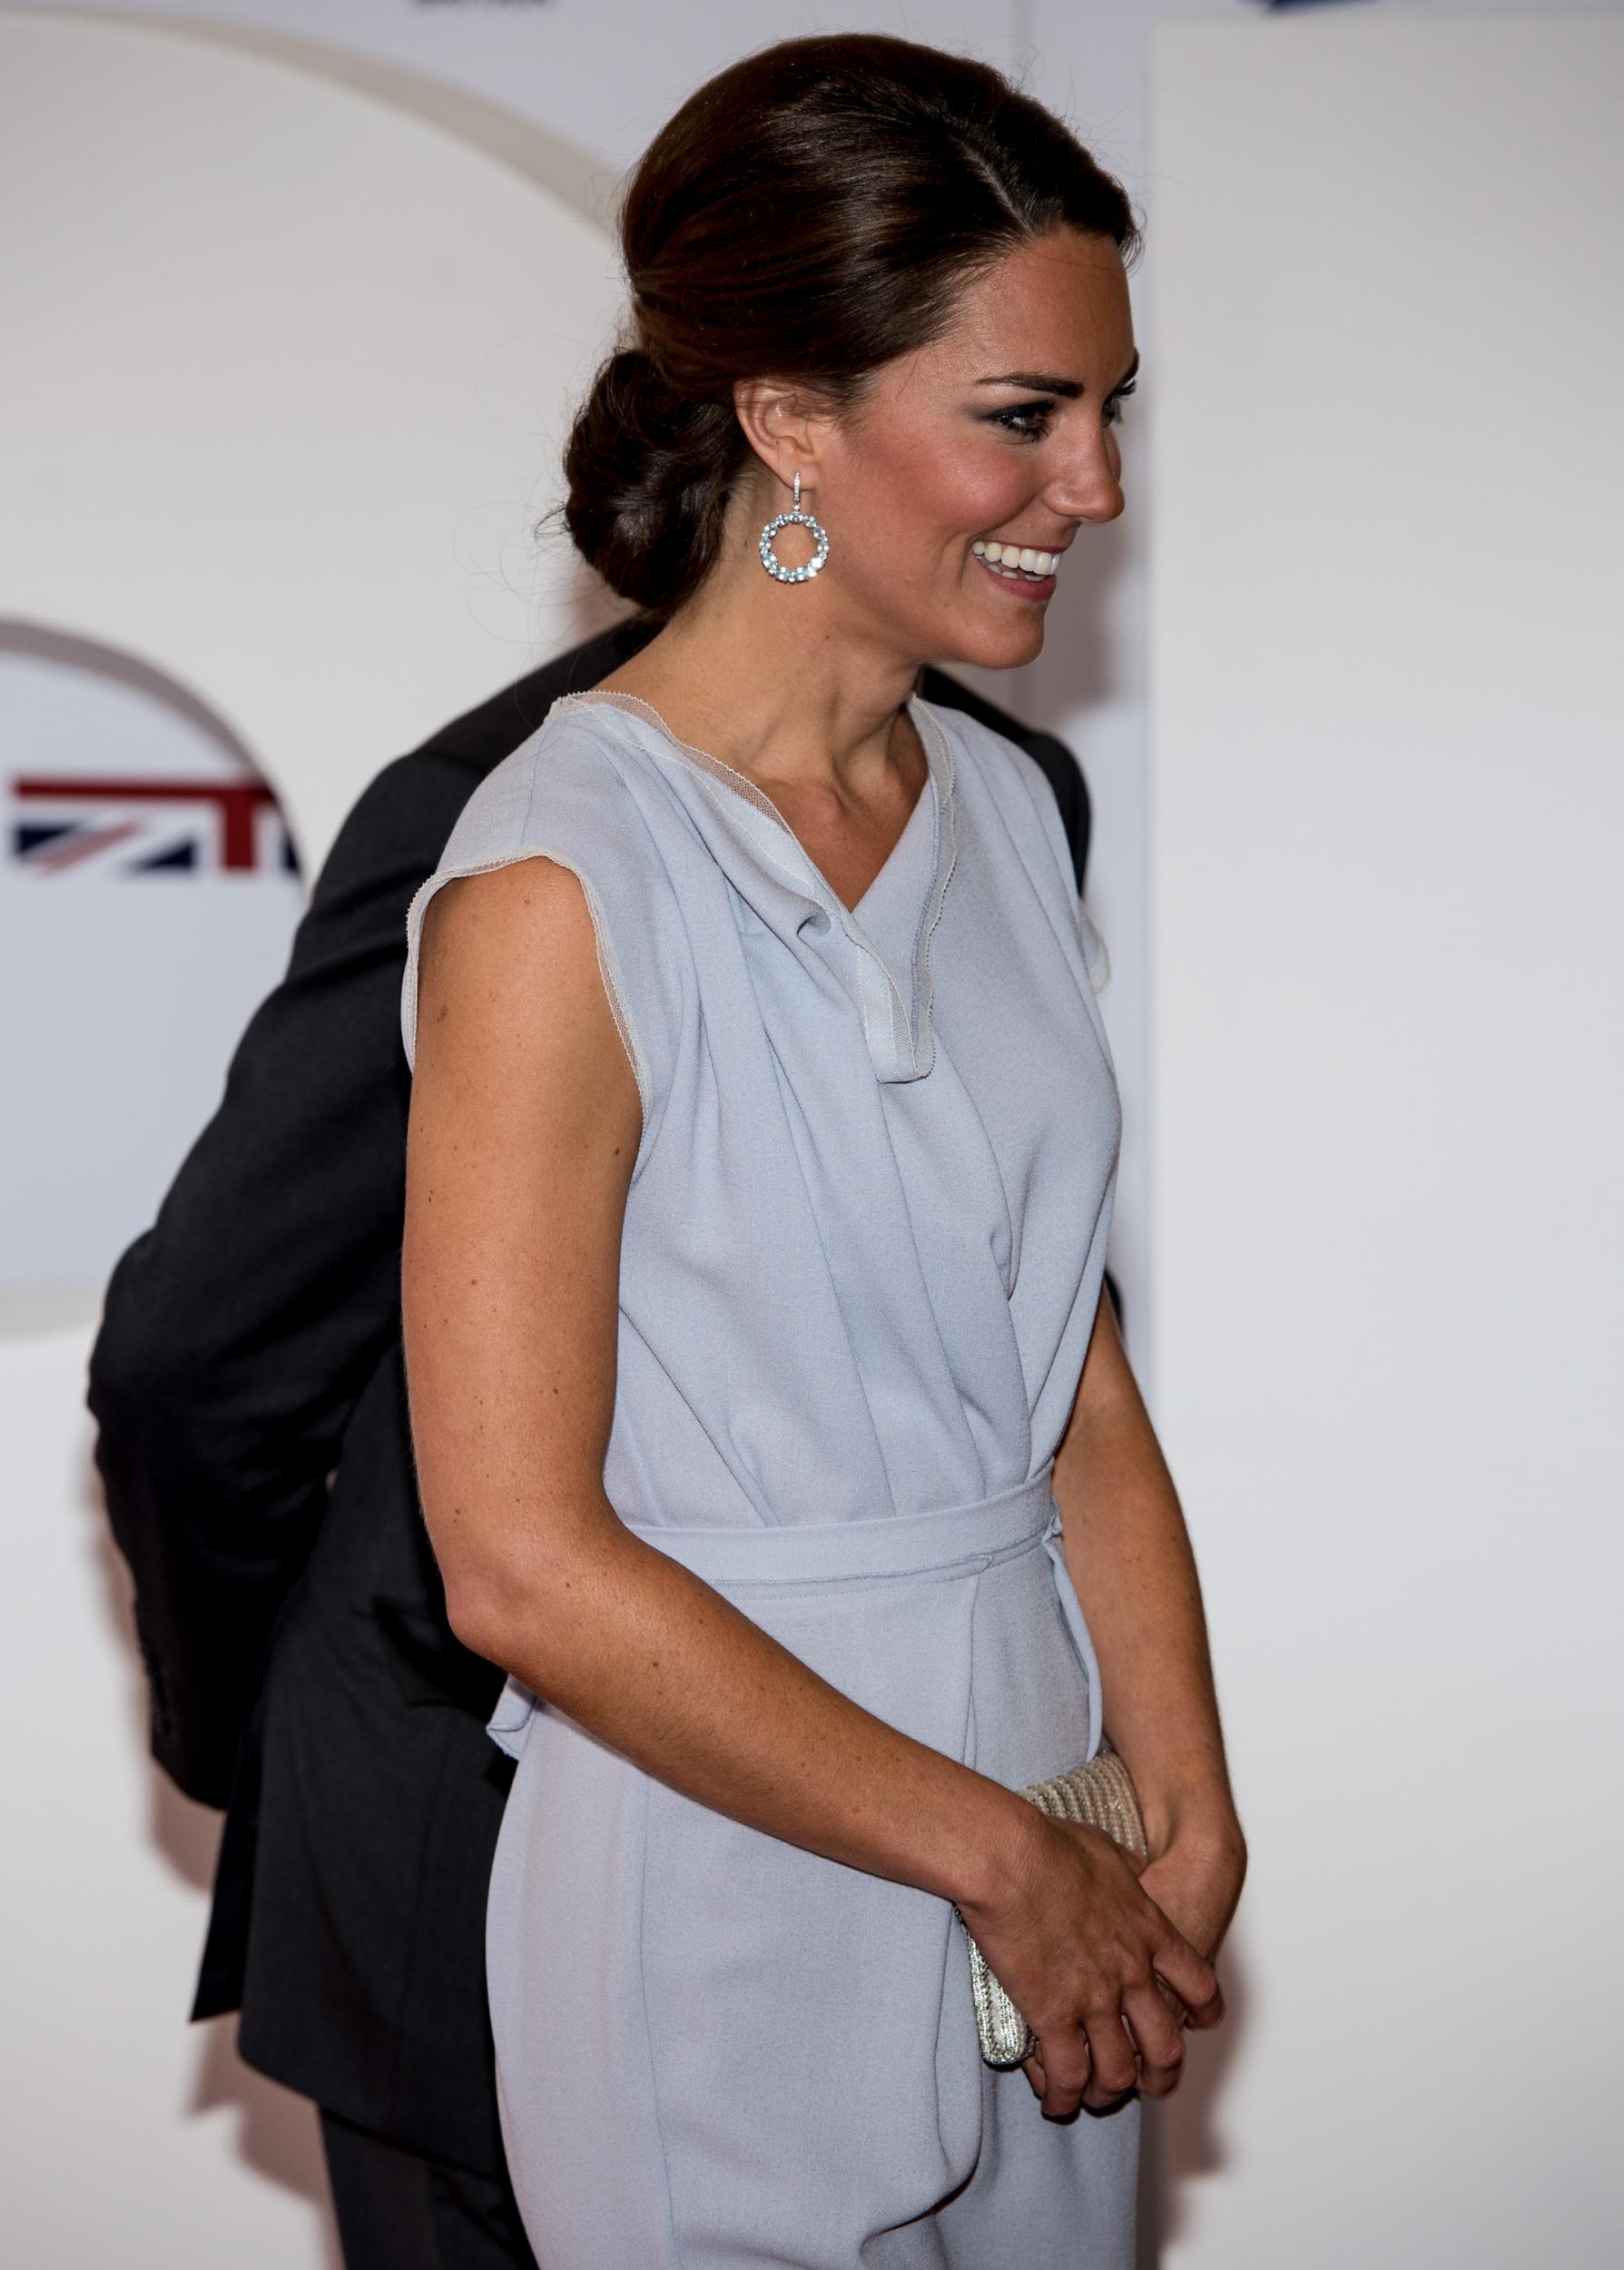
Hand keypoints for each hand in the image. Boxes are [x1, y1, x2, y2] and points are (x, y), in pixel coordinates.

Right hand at [959, 1814, 1223, 2119]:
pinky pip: (1068, 2074)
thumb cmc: (1049, 1845)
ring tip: (1094, 2097)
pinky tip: (1054, 2100)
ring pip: (1119, 2072)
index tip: (1195, 2025)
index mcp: (1149, 1932)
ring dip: (1109, 2092)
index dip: (1202, 2012)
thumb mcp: (1106, 1848)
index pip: (1197, 1984)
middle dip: (1161, 2075)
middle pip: (1165, 2046)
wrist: (1010, 1859)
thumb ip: (1128, 1870)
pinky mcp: (1053, 2015)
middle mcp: (1131, 1973)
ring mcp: (1094, 1999)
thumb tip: (1136, 1868)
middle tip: (1150, 2085)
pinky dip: (1064, 2096)